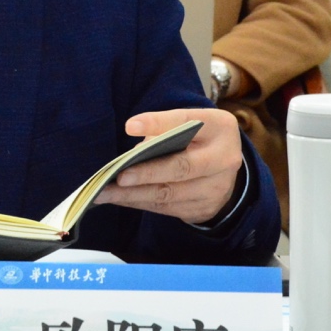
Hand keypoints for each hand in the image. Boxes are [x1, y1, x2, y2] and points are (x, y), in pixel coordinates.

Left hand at [93, 108, 242, 223]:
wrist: (223, 169)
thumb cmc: (196, 138)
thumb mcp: (188, 124)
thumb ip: (164, 131)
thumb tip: (133, 154)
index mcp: (219, 127)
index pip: (186, 122)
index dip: (157, 124)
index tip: (129, 126)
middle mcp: (224, 158)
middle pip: (182, 167)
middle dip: (147, 172)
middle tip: (119, 175)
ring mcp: (217, 187)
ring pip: (170, 193)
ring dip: (135, 194)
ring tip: (106, 192)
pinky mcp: (205, 208)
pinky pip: (167, 207)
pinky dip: (140, 202)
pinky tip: (119, 198)